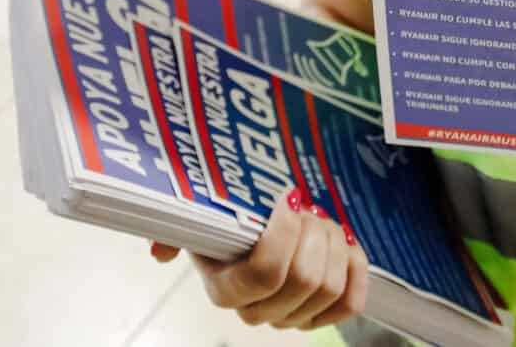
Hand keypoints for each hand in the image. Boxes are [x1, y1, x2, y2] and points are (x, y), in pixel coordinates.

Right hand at [154, 193, 370, 331]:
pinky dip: (354, 268)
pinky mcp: (324, 315)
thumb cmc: (234, 217)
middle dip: (313, 234)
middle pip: (304, 279)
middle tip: (307, 209)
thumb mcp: (201, 214)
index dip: (285, 233)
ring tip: (321, 221)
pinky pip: (350, 304)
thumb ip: (176, 226)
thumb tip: (161, 251)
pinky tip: (345, 244)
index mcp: (225, 290)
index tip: (288, 197)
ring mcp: (291, 318)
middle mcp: (257, 312)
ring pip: (329, 287)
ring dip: (333, 244)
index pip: (265, 273)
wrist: (268, 223)